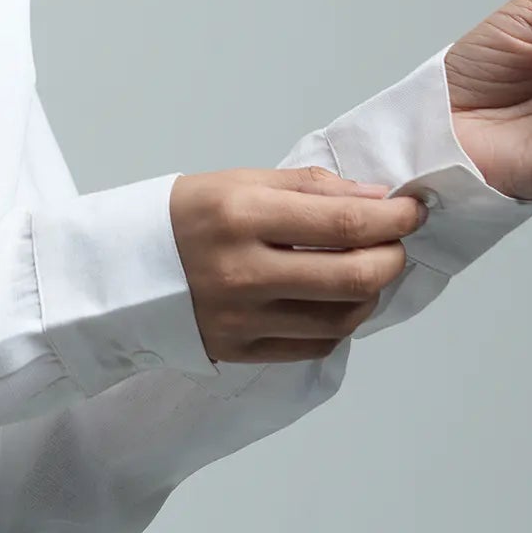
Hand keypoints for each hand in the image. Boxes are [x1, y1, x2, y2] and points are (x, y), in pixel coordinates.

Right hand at [168, 169, 428, 363]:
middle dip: (392, 256)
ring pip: (342, 318)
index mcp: (242, 215)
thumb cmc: (182, 215)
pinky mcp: (240, 351)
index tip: (413, 209)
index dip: (393, 218)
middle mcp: (244, 271)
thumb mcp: (238, 181)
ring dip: (371, 292)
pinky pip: (314, 345)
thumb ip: (309, 188)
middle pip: (353, 277)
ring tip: (367, 269)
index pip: (343, 224)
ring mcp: (242, 319)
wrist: (118, 269)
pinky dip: (340, 322)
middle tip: (396, 241)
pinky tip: (337, 300)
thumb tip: (376, 199)